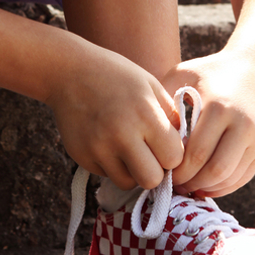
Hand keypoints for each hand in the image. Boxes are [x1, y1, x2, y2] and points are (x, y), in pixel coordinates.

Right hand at [47, 46, 182, 190]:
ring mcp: (99, 148)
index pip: (174, 158)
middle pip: (152, 180)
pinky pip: (107, 175)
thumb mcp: (151, 86)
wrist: (69, 71)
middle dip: (155, 171)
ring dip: (133, 172)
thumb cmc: (117, 77)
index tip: (165, 145)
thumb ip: (171, 118)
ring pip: (128, 183)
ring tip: (129, 151)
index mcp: (146, 115)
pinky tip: (109, 145)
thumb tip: (185, 150)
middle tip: (150, 156)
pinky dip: (112, 167)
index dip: (172, 155)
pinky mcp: (82, 157)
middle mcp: (122, 135)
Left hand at [162, 51, 254, 197]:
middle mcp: (243, 125)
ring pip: (229, 178)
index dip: (177, 171)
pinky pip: (242, 178)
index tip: (164, 173)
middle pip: (214, 171)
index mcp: (220, 108)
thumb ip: (164, 102)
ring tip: (187, 186)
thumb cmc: (209, 72)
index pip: (195, 154)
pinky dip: (222, 187)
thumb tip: (146, 138)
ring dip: (206, 188)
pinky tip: (205, 185)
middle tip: (174, 185)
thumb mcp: (183, 75)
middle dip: (191, 183)